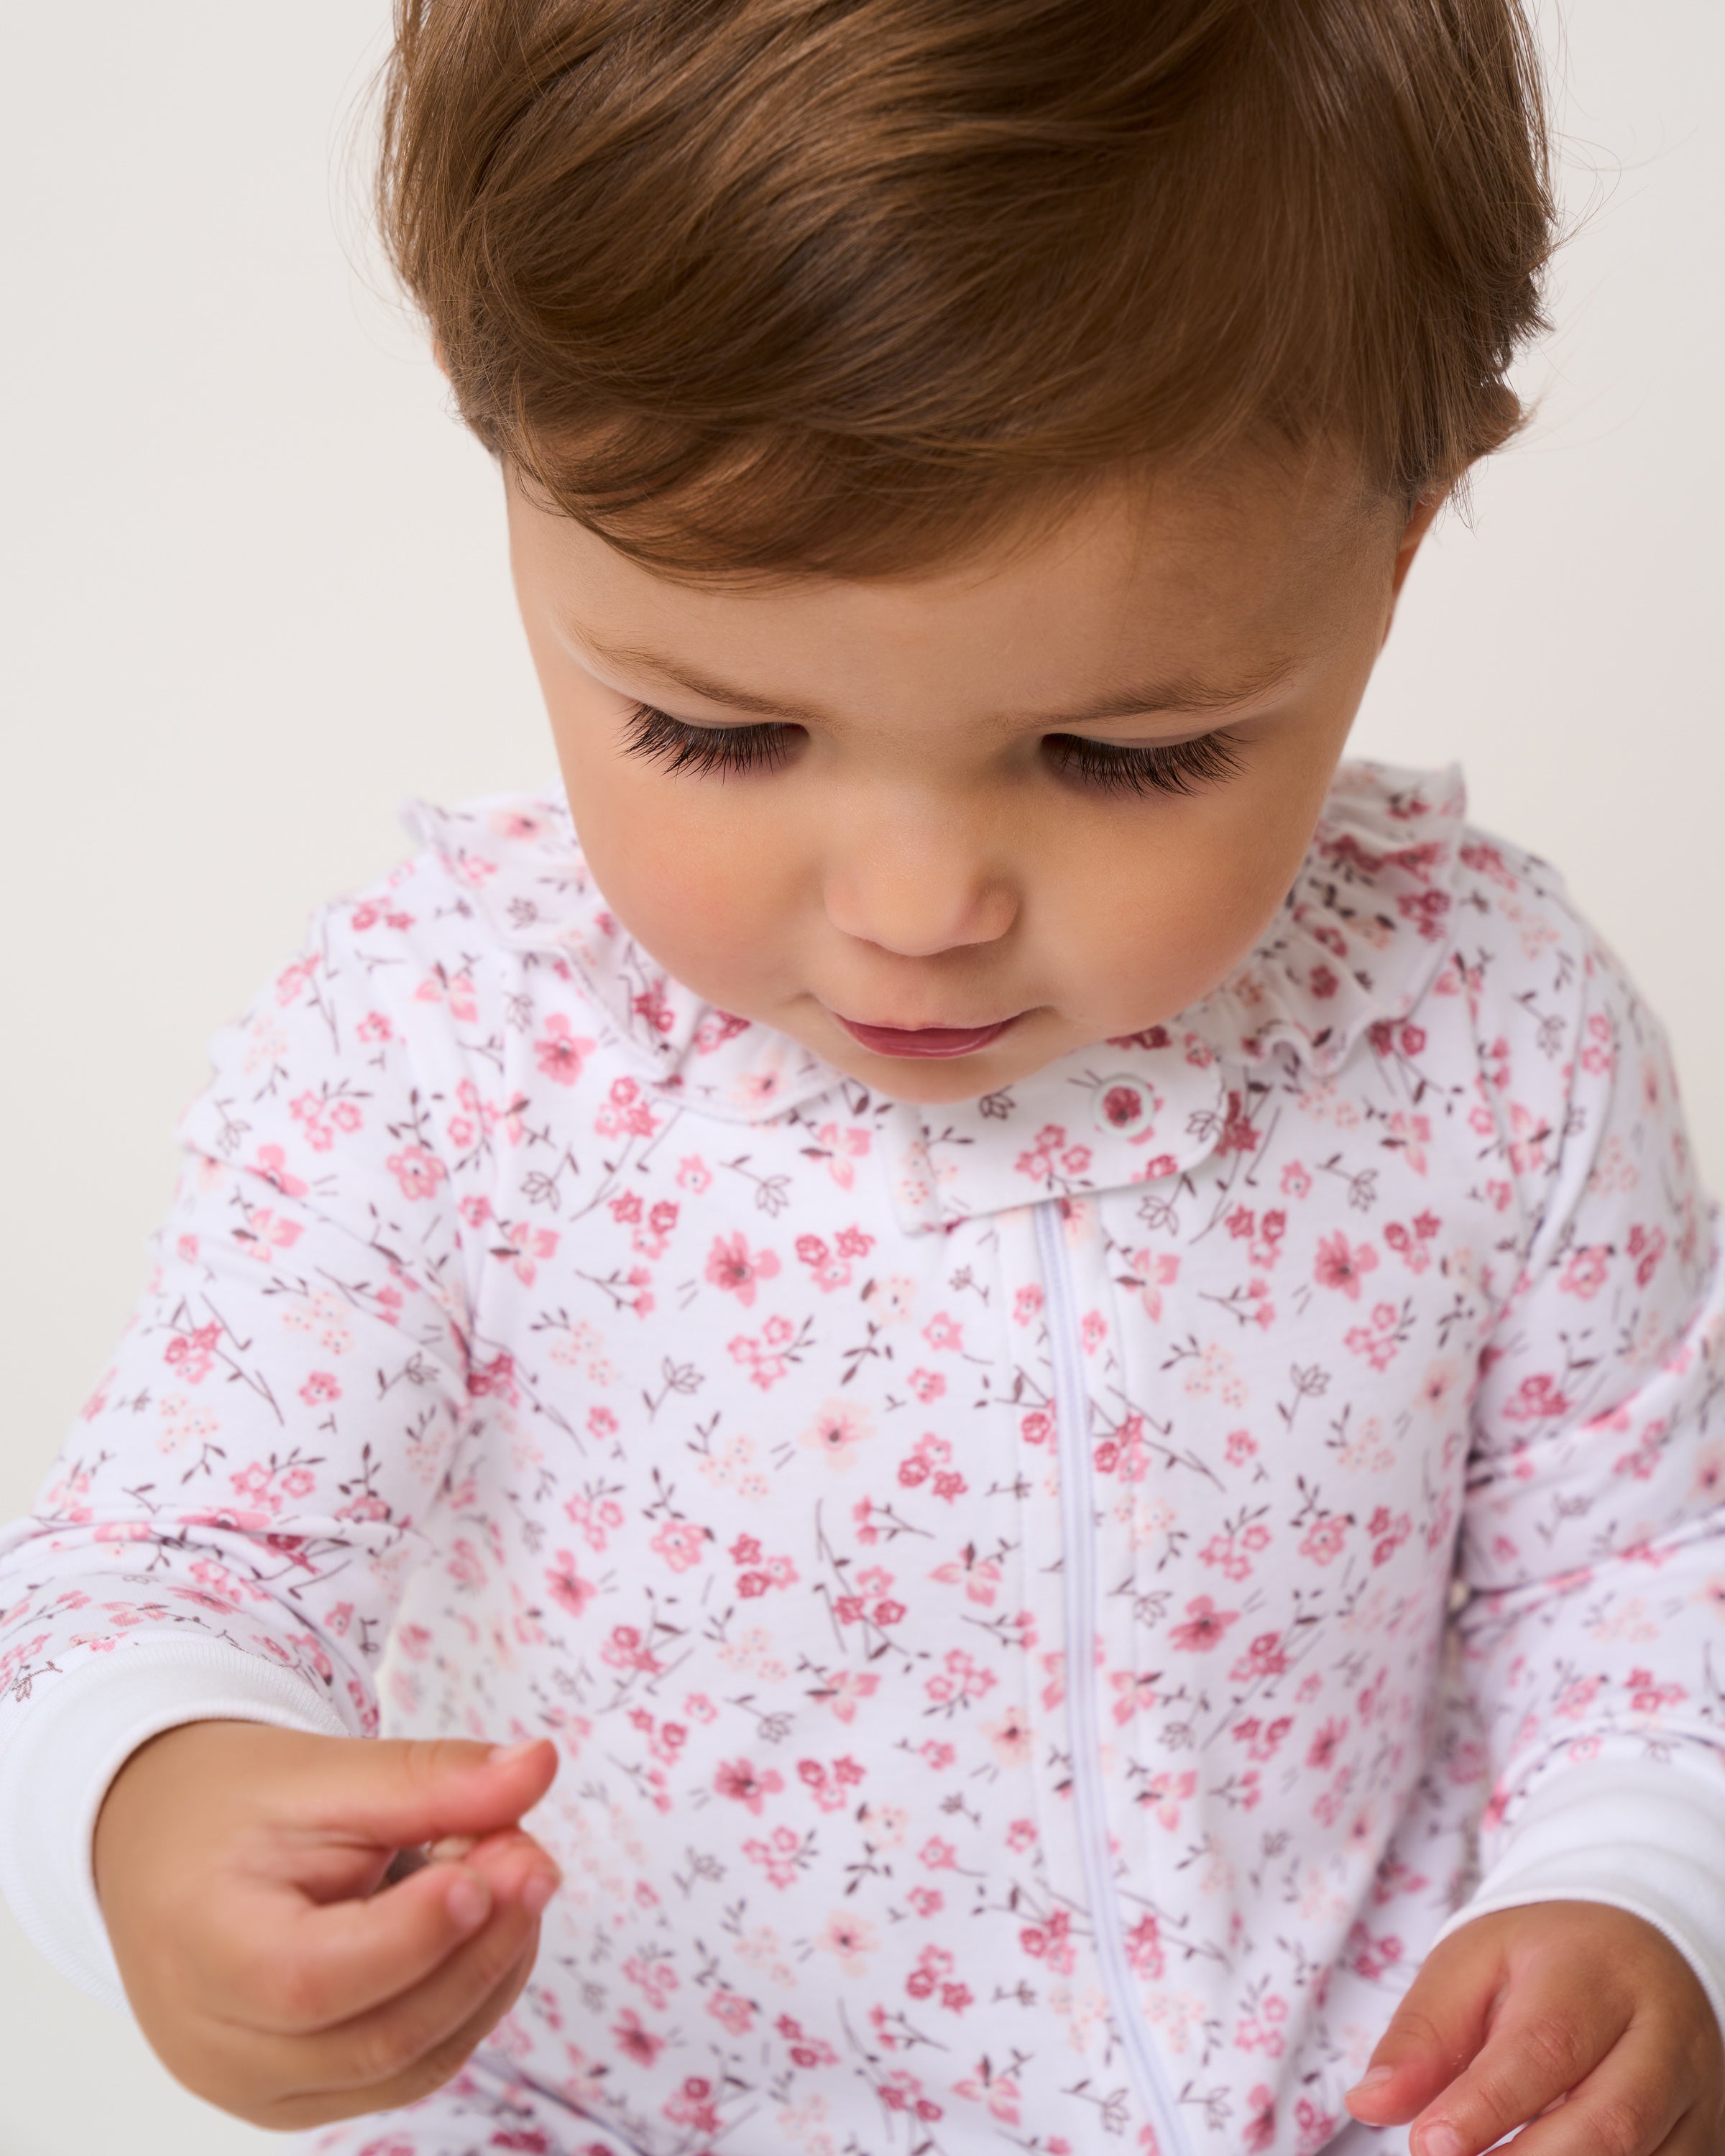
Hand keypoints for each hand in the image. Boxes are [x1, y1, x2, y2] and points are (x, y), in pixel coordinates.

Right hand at [93, 1720, 561, 2129]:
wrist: (166, 1850)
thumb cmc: (233, 1807)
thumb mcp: (322, 1770)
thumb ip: (429, 1778)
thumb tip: (540, 1763)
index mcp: (201, 1952)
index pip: (313, 1980)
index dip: (417, 1935)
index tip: (495, 1864)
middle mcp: (220, 2049)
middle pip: (379, 2036)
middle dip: (480, 1947)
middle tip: (535, 1857)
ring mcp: (260, 2090)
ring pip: (411, 2064)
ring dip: (489, 1972)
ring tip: (515, 1873)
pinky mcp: (303, 2097)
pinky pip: (409, 2070)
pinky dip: (468, 1999)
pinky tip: (488, 1922)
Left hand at [1346, 1901, 1724, 2154]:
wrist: (1638, 1946)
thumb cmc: (1542, 1958)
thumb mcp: (1471, 1964)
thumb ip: (1423, 2034)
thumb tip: (1368, 2104)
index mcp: (1594, 1973)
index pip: (1546, 2047)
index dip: (1487, 2105)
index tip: (1428, 2143)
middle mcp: (1662, 2036)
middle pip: (1608, 2121)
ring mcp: (1694, 2094)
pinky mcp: (1705, 2137)